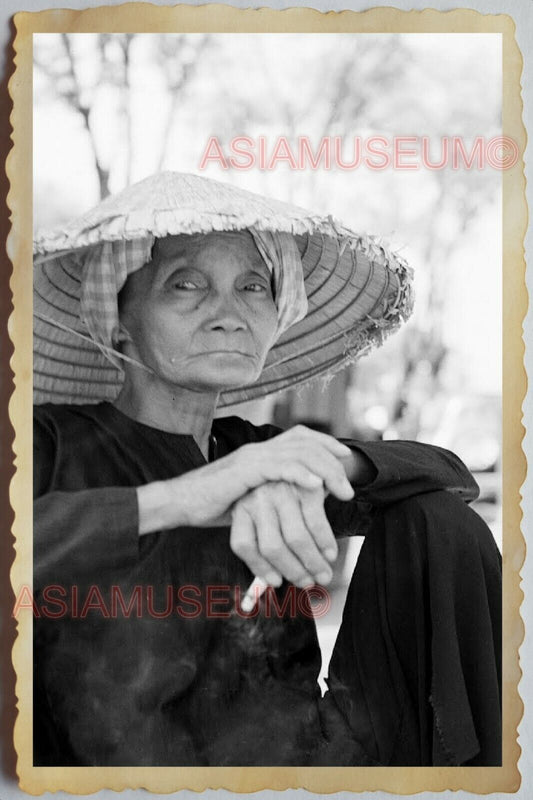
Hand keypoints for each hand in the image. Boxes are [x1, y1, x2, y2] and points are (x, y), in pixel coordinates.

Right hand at [140, 425, 354, 533]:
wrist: (181, 503)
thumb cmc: (213, 503)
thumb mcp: (250, 496)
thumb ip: (271, 494)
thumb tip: (294, 507)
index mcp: (261, 452)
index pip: (300, 436)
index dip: (325, 443)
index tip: (344, 458)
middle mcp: (259, 449)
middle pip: (306, 443)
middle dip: (333, 461)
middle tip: (350, 485)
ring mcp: (252, 458)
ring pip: (299, 454)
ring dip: (325, 471)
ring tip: (341, 491)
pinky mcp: (244, 471)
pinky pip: (280, 467)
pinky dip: (302, 474)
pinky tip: (317, 487)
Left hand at [230, 481, 337, 588]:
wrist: (309, 460)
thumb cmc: (286, 498)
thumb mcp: (268, 515)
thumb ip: (266, 543)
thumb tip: (273, 580)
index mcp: (242, 507)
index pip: (243, 544)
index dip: (259, 568)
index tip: (276, 582)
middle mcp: (257, 498)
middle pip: (272, 546)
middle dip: (294, 571)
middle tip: (309, 582)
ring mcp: (281, 490)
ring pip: (295, 538)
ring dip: (313, 562)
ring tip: (324, 573)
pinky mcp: (305, 484)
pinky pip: (316, 524)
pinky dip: (325, 543)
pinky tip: (330, 553)